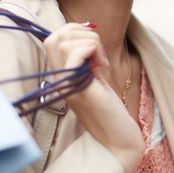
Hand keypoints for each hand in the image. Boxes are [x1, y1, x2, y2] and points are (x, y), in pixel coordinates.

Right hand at [44, 24, 144, 172]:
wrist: (119, 142)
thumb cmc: (110, 111)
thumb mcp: (96, 78)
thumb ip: (87, 58)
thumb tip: (89, 30)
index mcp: (62, 77)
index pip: (54, 38)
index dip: (76, 31)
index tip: (95, 46)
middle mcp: (59, 81)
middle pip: (56, 36)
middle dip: (83, 34)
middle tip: (99, 54)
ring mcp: (68, 86)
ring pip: (66, 42)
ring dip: (92, 44)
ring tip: (102, 62)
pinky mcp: (81, 90)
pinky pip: (77, 56)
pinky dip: (93, 51)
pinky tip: (103, 67)